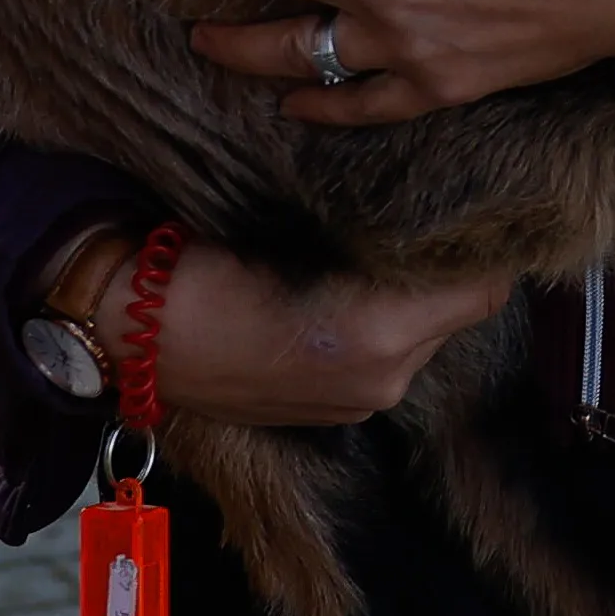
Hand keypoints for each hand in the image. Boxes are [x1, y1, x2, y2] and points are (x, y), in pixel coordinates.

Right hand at [36, 229, 511, 428]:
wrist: (131, 335)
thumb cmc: (203, 271)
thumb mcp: (294, 230)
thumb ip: (377, 233)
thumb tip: (439, 212)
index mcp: (381, 337)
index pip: (482, 287)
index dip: (483, 244)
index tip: (477, 202)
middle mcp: (385, 380)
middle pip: (462, 311)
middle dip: (451, 269)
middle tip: (431, 215)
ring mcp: (362, 403)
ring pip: (429, 333)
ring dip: (419, 298)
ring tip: (388, 248)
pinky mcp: (338, 413)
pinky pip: (393, 358)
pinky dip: (389, 326)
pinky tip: (355, 287)